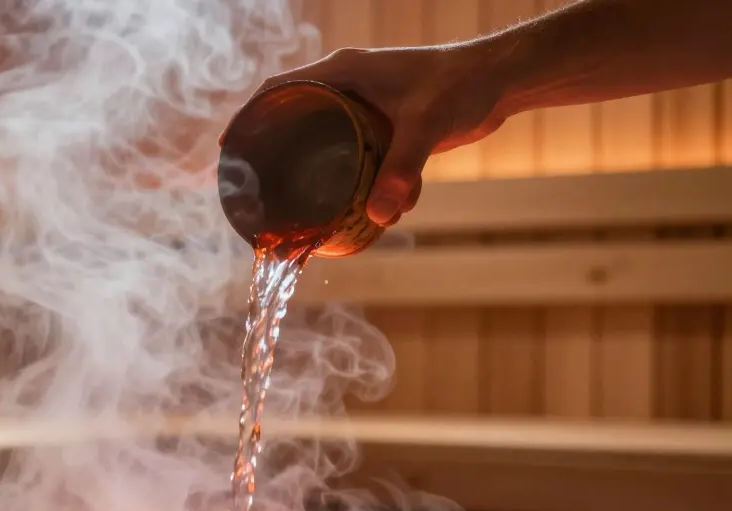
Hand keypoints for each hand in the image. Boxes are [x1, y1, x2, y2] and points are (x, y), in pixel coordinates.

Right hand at [223, 44, 508, 225]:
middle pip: (296, 120)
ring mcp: (366, 107)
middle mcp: (348, 86)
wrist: (500, 81)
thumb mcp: (425, 127)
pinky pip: (361, 157)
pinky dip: (366, 184)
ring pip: (329, 144)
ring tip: (319, 210)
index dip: (249, 117)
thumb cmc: (460, 86)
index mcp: (341, 72)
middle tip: (262, 190)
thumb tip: (379, 216)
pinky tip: (380, 211)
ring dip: (327, 178)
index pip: (278, 90)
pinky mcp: (387, 127)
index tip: (231, 149)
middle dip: (281, 156)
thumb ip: (401, 169)